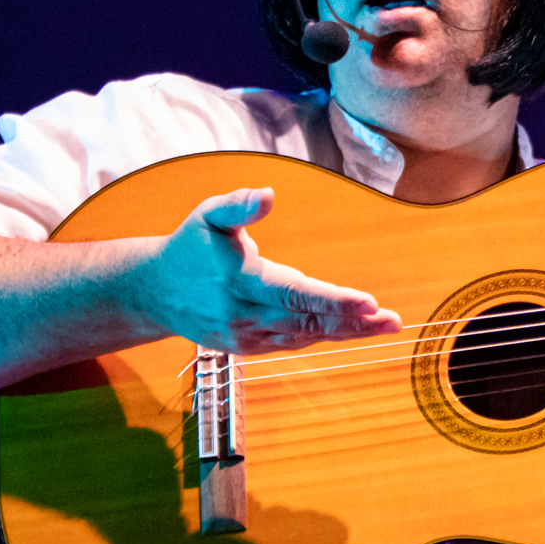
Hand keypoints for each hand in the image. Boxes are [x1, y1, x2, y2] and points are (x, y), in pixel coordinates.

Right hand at [134, 187, 402, 353]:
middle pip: (307, 322)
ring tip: (384, 324)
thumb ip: (239, 205)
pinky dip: (323, 336)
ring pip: (305, 337)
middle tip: (391, 319)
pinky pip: (293, 343)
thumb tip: (269, 195)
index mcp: (239, 279)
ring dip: (347, 332)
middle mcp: (244, 314)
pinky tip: (352, 328)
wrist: (153, 291)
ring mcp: (245, 336)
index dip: (333, 300)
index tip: (368, 301)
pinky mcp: (247, 348)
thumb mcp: (207, 215)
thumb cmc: (189, 246)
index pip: (294, 294)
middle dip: (352, 322)